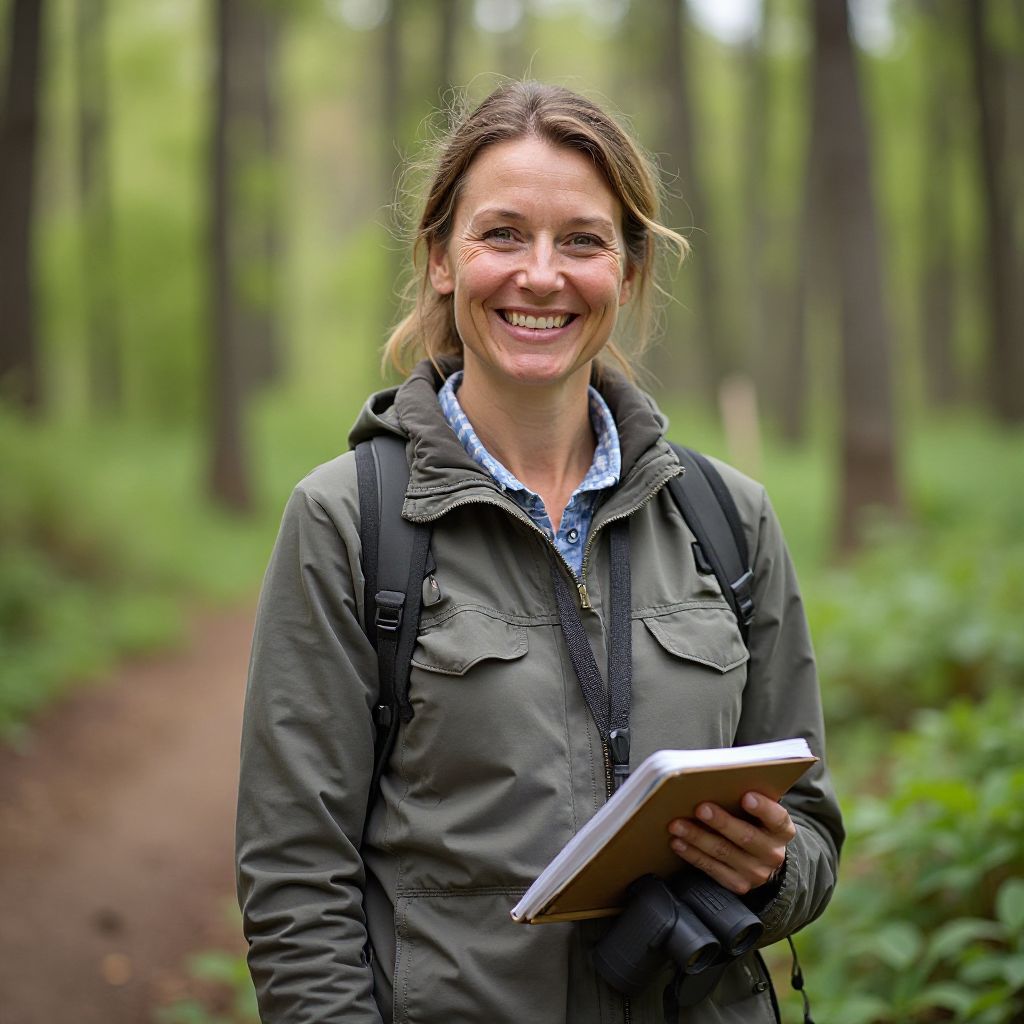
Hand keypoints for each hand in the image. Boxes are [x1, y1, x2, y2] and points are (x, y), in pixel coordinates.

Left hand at [667, 792, 794, 895]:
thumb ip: (748, 798)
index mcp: (782, 830)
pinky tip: (678, 842)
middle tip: (700, 808)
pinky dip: (692, 854)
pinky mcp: (738, 884)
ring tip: (677, 825)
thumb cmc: (755, 824)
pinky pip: (712, 869)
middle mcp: (772, 853)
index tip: (746, 796)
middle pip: (746, 837)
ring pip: (723, 853)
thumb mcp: (761, 812)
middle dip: (721, 822)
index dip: (763, 808)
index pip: (777, 818)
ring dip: (697, 837)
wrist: (763, 860)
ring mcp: (756, 872)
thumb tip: (716, 781)